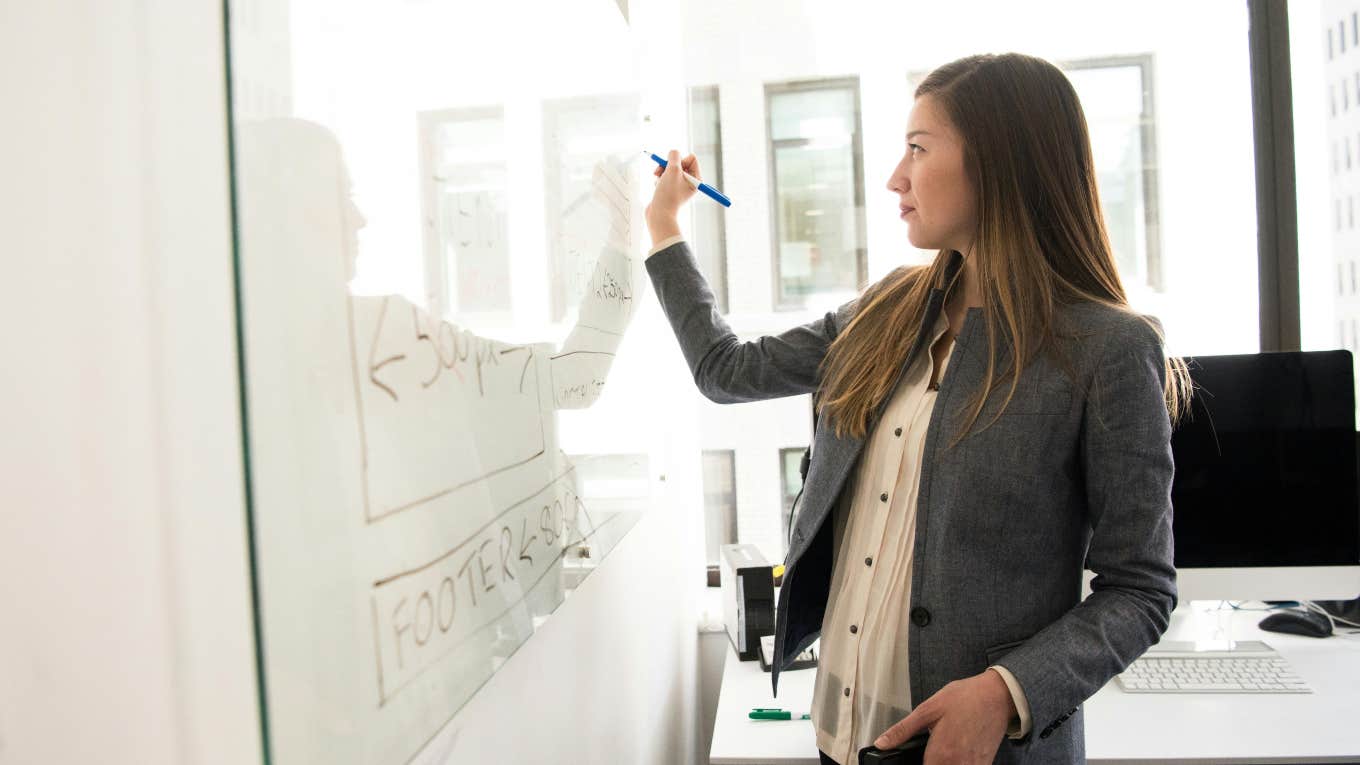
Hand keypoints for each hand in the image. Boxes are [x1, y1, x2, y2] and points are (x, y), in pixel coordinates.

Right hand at [644, 149, 698, 244]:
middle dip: (668, 166)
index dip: (680, 160)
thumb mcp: (672, 170)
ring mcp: (679, 187)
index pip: (691, 158)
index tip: (674, 169)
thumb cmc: (667, 194)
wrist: (658, 215)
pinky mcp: (669, 190)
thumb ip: (674, 156)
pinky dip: (659, 179)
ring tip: (658, 181)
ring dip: (662, 172)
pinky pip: (664, 177)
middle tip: (659, 171)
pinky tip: (657, 187)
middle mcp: (690, 183)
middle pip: (679, 162)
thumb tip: (673, 153)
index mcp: (697, 179)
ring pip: (670, 169)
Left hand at [873, 670, 1014, 764]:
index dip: (919, 764)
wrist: (998, 695)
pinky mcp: (984, 764)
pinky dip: (960, 763)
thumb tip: (881, 743)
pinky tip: (956, 751)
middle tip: (931, 749)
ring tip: (942, 749)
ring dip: (944, 762)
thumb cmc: (964, 698)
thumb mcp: (928, 709)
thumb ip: (903, 730)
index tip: (919, 756)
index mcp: (941, 754)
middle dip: (931, 762)